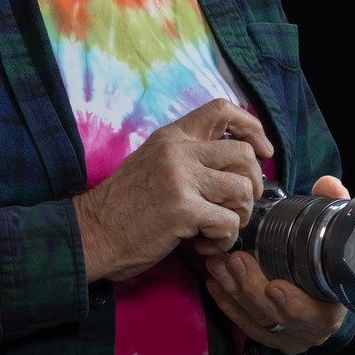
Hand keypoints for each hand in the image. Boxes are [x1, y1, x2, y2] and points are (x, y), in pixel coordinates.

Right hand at [72, 99, 272, 282]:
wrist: (92, 233)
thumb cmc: (122, 205)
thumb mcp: (151, 162)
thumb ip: (185, 155)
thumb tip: (229, 163)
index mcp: (171, 136)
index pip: (221, 110)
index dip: (251, 126)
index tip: (262, 149)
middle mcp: (178, 151)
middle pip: (243, 154)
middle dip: (253, 184)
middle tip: (239, 205)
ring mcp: (180, 179)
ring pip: (242, 190)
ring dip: (240, 216)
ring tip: (220, 228)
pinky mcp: (183, 210)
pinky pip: (229, 222)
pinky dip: (225, 239)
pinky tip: (207, 245)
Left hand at [198, 174, 350, 351]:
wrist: (325, 294)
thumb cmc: (329, 261)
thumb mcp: (336, 235)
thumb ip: (334, 208)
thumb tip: (328, 184)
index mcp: (331, 308)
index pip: (317, 315)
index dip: (295, 304)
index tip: (275, 286)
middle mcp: (309, 328)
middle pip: (277, 315)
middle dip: (252, 287)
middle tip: (235, 260)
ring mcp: (285, 335)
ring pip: (255, 318)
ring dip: (233, 290)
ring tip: (217, 264)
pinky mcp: (264, 334)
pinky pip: (242, 322)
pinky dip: (226, 303)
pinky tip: (213, 283)